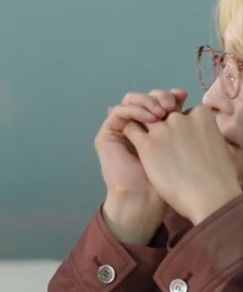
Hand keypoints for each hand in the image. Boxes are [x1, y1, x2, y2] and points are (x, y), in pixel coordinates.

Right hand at [94, 88, 186, 242]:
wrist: (145, 196)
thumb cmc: (167, 176)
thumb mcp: (177, 142)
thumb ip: (178, 120)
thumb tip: (182, 95)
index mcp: (152, 127)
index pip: (158, 101)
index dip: (170, 95)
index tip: (184, 98)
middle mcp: (135, 125)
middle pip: (144, 98)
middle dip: (159, 97)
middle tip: (172, 106)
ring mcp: (120, 129)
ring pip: (130, 100)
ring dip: (147, 102)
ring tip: (161, 112)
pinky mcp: (107, 134)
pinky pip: (119, 111)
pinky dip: (135, 110)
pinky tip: (150, 117)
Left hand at [123, 105, 242, 225]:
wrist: (207, 197)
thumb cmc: (217, 175)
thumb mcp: (215, 144)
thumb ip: (202, 133)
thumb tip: (193, 133)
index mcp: (202, 115)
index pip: (184, 111)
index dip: (180, 123)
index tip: (180, 134)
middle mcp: (180, 117)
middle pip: (163, 113)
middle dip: (161, 122)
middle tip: (161, 140)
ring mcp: (162, 130)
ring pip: (145, 118)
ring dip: (143, 126)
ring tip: (147, 144)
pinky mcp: (147, 144)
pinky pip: (131, 129)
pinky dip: (130, 133)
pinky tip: (131, 143)